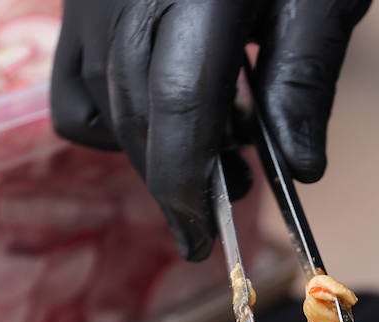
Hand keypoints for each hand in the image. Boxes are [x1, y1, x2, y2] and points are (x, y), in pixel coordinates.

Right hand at [51, 0, 370, 259]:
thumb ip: (305, 73)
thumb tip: (301, 169)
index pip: (179, 106)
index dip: (190, 185)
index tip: (206, 240)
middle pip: (139, 117)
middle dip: (178, 182)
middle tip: (234, 195)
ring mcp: (94, 0)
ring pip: (105, 109)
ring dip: (155, 152)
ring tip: (218, 145)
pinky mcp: (78, 6)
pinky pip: (73, 88)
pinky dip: (109, 122)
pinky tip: (160, 116)